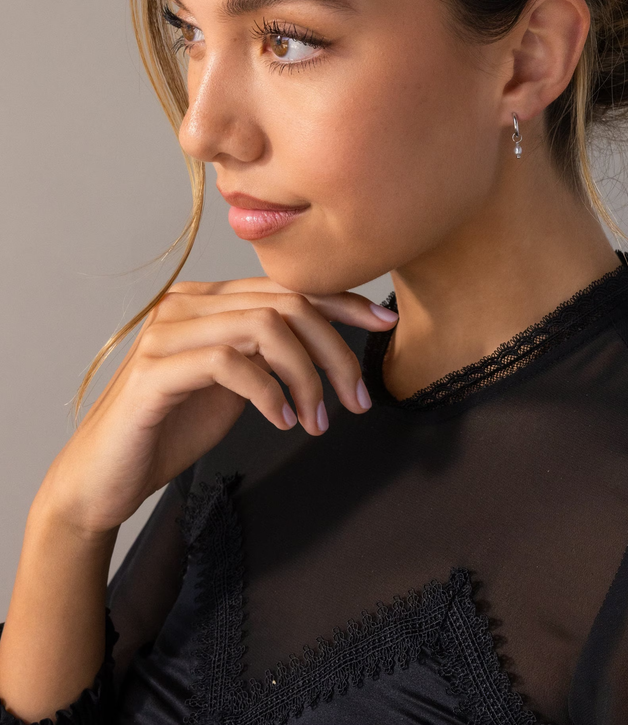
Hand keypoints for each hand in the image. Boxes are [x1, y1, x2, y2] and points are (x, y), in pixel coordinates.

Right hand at [34, 277, 395, 536]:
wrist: (108, 476)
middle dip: (335, 350)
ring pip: (265, 327)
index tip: (386, 323)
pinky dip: (268, 392)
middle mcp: (187, 303)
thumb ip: (272, 350)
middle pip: (287, 303)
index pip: (290, 286)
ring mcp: (167, 332)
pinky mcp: (155, 371)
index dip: (344, 301)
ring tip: (318, 421)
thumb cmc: (175, 426)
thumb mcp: (239, 380)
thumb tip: (330, 338)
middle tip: (358, 399)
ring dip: (307, 377)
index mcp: (210, 299)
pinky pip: (230, 363)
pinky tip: (282, 421)